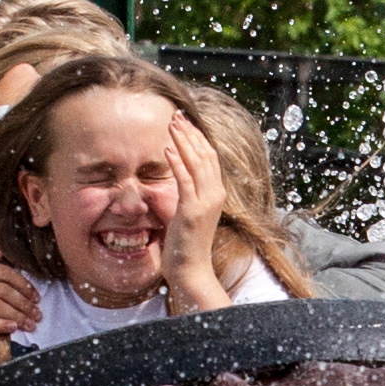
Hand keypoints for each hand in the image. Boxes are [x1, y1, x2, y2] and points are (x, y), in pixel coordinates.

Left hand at [160, 116, 233, 310]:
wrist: (191, 269)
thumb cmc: (186, 244)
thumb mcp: (188, 213)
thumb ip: (187, 194)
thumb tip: (177, 176)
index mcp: (216, 194)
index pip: (209, 158)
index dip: (197, 138)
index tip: (184, 122)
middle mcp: (215, 195)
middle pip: (205, 155)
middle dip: (190, 133)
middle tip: (177, 116)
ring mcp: (206, 203)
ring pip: (196, 163)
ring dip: (183, 142)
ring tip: (171, 125)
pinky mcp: (193, 211)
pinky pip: (185, 181)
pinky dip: (176, 163)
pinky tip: (167, 149)